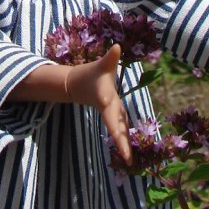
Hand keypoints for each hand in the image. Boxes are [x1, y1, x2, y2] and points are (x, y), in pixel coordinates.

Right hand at [65, 44, 130, 162]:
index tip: (119, 132)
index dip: (114, 121)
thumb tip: (118, 47)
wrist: (77, 84)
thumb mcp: (101, 65)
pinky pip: (119, 128)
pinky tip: (130, 149)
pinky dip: (123, 138)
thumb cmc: (91, 74)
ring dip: (123, 145)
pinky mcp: (112, 115)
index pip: (111, 113)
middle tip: (128, 159)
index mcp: (105, 100)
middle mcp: (108, 110)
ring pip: (117, 131)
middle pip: (115, 128)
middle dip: (120, 142)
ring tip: (130, 161)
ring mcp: (110, 114)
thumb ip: (110, 58)